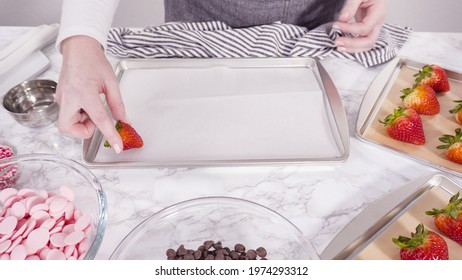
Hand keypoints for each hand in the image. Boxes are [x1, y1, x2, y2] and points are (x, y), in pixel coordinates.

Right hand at [56, 35, 126, 152]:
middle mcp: (69, 97)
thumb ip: (118, 104)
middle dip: (83, 130)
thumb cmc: (94, 61)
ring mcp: (61, 98)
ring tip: (93, 107)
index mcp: (84, 91)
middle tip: (95, 119)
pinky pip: (68, 115)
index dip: (110, 135)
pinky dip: (79, 115)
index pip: (99, 120)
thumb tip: (124, 121)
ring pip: (67, 124)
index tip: (117, 147)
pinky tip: (87, 103)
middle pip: (68, 128)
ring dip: (82, 122)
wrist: (79, 48)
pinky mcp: (60, 98)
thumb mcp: (111, 82)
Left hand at [333, 0, 385, 52]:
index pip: (365, 27)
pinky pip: (362, 43)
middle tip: (337, 41)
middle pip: (369, 41)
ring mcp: (373, 28)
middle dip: (352, 44)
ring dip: (352, 48)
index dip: (349, 29)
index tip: (335, 25)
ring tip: (338, 46)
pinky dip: (352, 46)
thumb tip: (343, 18)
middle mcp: (378, 22)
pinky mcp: (367, 30)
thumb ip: (351, 5)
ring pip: (366, 45)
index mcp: (378, 12)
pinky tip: (343, 45)